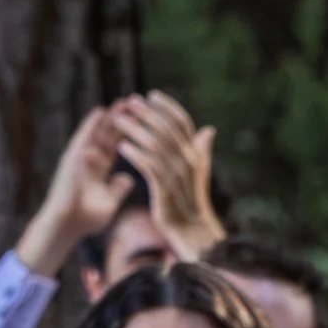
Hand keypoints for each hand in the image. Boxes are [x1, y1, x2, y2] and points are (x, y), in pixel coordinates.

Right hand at [14, 107, 131, 276]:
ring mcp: (80, 158)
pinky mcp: (71, 160)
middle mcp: (90, 159)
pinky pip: (82, 139)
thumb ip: (119, 188)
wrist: (66, 227)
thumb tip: (129, 178)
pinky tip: (100, 111)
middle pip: (110, 134)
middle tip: (138, 102)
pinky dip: (91, 125)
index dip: (132, 132)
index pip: (119, 144)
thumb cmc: (86, 219)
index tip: (146, 119)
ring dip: (110, 117)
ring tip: (123, 101)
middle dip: (123, 119)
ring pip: (98, 132)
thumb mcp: (110, 201)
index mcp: (101, 168)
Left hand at [113, 91, 225, 260]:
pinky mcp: (165, 190)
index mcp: (196, 155)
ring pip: (154, 144)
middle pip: (166, 129)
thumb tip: (209, 129)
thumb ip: (201, 150)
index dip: (168, 106)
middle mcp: (189, 161)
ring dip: (135, 129)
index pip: (183, 122)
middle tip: (130, 102)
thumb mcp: (198, 174)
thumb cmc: (192, 203)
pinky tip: (121, 146)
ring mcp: (178, 175)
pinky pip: (148, 166)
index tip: (152, 95)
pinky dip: (135, 154)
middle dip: (147, 113)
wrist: (193, 232)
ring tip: (118, 120)